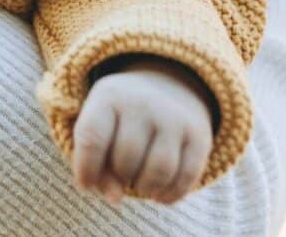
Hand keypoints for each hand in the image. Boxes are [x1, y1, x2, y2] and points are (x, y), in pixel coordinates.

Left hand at [71, 57, 212, 204]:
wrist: (167, 86)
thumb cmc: (120, 119)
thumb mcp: (99, 128)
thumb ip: (95, 166)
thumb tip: (116, 199)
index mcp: (108, 95)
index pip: (92, 138)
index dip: (86, 169)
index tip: (86, 184)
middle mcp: (143, 102)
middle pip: (126, 159)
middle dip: (120, 176)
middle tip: (122, 173)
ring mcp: (174, 117)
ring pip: (158, 172)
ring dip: (145, 189)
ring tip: (140, 184)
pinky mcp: (199, 135)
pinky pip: (185, 178)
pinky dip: (169, 195)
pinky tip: (159, 193)